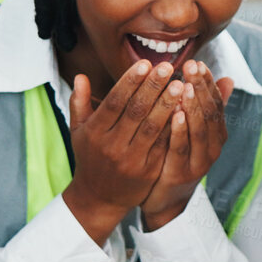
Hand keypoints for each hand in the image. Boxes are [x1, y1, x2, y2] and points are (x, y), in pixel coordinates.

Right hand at [62, 60, 185, 243]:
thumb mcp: (77, 132)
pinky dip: (174, 127)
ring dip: (167, 104)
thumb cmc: (90, 157)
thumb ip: (79, 103)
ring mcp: (131, 159)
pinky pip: (163, 145)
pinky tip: (184, 110)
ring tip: (180, 84)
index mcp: (94, 132)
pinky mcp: (148, 170)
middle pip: (135, 111)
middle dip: (153, 87)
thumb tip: (80, 75)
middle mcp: (111, 145)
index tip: (145, 63)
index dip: (130, 82)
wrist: (99, 198)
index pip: (114, 102)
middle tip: (168, 66)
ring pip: (152, 127)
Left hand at [140, 61, 234, 228]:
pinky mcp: (182, 173)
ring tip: (185, 86)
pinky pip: (181, 149)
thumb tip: (228, 78)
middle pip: (210, 112)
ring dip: (193, 106)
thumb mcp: (194, 131)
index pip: (215, 102)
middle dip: (201, 88)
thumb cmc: (178, 158)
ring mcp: (199, 161)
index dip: (208, 82)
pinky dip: (179, 131)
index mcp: (216, 133)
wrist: (166, 199)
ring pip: (199, 130)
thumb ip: (207, 107)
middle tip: (191, 66)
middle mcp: (213, 146)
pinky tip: (174, 114)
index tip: (197, 62)